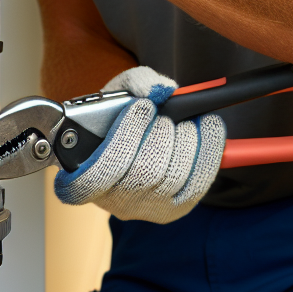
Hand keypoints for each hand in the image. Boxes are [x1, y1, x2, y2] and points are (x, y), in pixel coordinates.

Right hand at [52, 66, 225, 223]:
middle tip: (166, 115)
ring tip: (185, 122)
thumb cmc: (120, 117)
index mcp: (84, 179)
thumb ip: (136, 83)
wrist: (135, 136)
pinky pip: (198, 185)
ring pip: (172, 178)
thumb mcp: (119, 91)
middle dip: (161, 134)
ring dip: (185, 141)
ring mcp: (146, 209)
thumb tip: (161, 91)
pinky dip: (208, 151)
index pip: (96, 177)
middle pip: (144, 173)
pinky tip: (208, 128)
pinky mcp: (176, 209)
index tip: (143, 108)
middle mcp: (114, 201)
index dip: (124, 139)